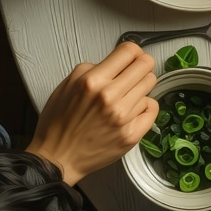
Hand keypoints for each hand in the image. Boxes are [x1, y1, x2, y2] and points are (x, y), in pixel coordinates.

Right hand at [26, 43, 157, 183]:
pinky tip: (132, 110)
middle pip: (146, 65)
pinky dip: (145, 106)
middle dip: (140, 66)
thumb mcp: (67, 86)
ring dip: (139, 88)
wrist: (57, 159)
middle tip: (133, 74)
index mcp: (92, 82)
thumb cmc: (58, 125)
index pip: (129, 51)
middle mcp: (110, 97)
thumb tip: (116, 61)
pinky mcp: (132, 134)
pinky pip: (153, 107)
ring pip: (150, 85)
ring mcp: (123, 117)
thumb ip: (92, 68)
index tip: (132, 56)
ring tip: (125, 97)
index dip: (133, 52)